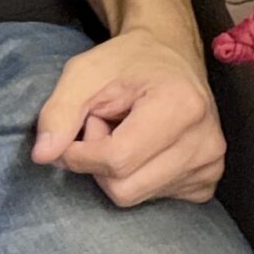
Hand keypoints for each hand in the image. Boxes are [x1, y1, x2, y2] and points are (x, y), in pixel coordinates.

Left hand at [31, 29, 224, 207]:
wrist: (169, 54)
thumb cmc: (127, 61)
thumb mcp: (85, 72)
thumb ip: (59, 111)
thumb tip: (43, 157)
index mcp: (181, 106)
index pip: (116, 160)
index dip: (80, 152)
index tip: (80, 125)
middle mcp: (205, 142)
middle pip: (124, 188)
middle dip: (98, 160)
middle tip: (104, 123)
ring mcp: (210, 166)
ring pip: (135, 196)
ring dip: (115, 168)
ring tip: (124, 131)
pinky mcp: (207, 182)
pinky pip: (152, 199)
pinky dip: (135, 176)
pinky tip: (143, 146)